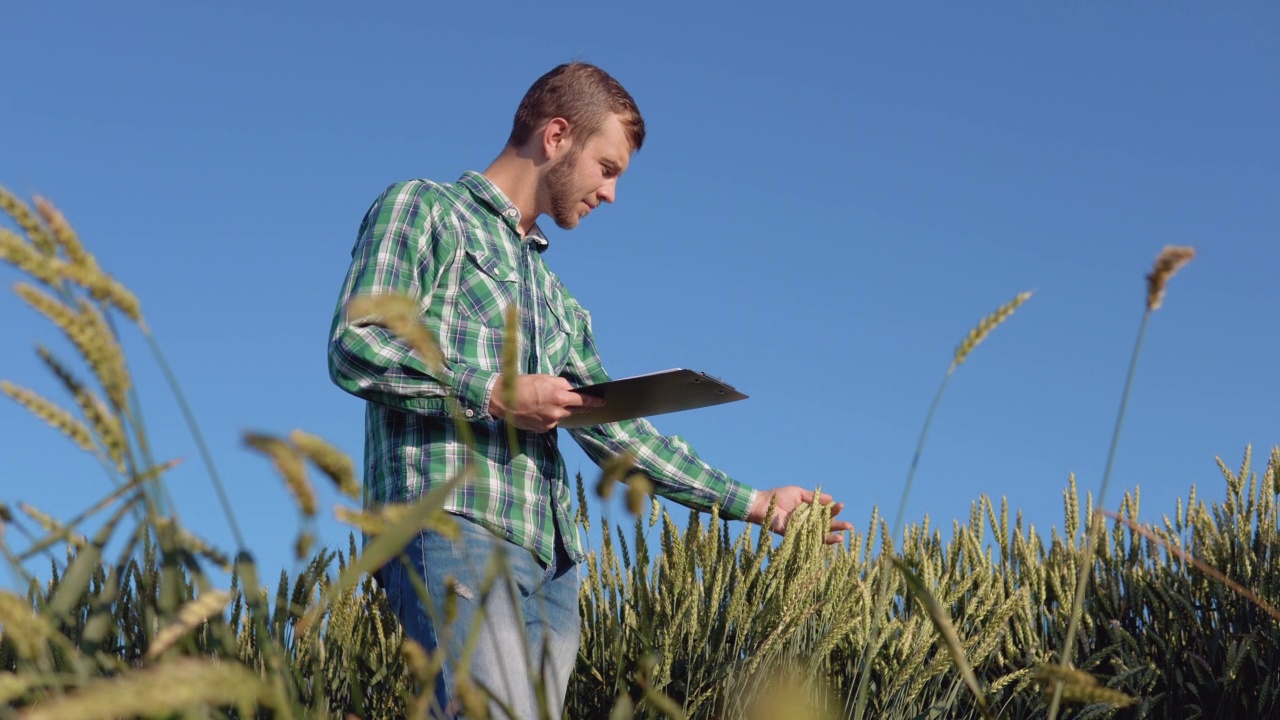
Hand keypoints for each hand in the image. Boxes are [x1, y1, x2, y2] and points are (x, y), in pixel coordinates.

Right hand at [487, 374, 603, 431]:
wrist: (503, 399)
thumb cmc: (523, 385)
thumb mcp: (544, 378)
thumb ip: (561, 384)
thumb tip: (571, 389)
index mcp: (559, 397)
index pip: (582, 401)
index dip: (594, 402)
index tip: (602, 402)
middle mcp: (556, 412)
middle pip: (574, 410)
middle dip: (579, 406)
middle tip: (586, 404)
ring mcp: (549, 422)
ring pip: (562, 416)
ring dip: (561, 410)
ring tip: (550, 402)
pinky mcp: (542, 429)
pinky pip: (551, 422)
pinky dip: (550, 416)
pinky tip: (540, 409)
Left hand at [747, 487, 852, 544]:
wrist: (762, 504)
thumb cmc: (778, 496)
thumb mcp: (798, 493)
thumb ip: (813, 497)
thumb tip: (831, 498)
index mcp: (808, 510)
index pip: (824, 511)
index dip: (833, 510)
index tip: (841, 506)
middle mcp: (806, 521)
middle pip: (824, 525)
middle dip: (837, 525)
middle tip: (849, 526)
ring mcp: (801, 529)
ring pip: (819, 534)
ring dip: (831, 536)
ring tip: (843, 536)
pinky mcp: (794, 535)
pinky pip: (808, 540)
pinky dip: (818, 541)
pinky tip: (829, 540)